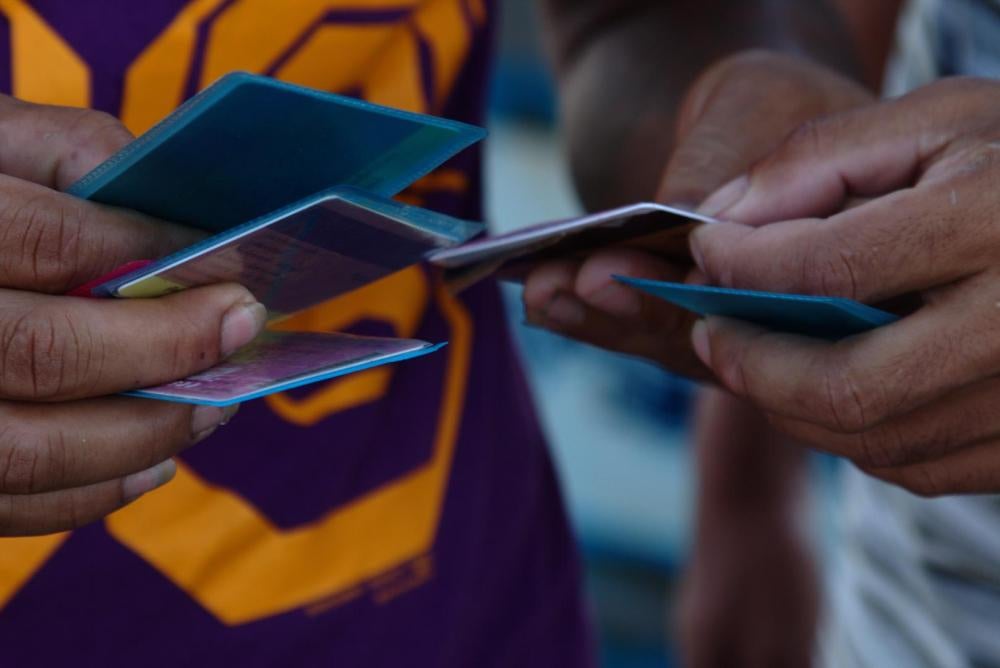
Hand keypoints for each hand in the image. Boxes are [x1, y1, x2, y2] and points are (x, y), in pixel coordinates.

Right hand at [0, 96, 265, 534]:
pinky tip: (154, 462)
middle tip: (238, 327)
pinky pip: (6, 505)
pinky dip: (91, 493)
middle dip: (165, 347)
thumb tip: (187, 222)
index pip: (48, 242)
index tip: (230, 265)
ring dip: (144, 431)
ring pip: (27, 449)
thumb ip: (71, 154)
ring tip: (213, 406)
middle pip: (42, 353)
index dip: (152, 253)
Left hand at [522, 51, 869, 376]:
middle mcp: (801, 310)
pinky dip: (590, 319)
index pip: (791, 297)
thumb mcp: (754, 103)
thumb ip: (727, 166)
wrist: (738, 119)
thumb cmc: (762, 99)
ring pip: (676, 345)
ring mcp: (743, 329)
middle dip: (645, 307)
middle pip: (729, 334)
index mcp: (849, 256)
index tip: (648, 272)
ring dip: (604, 319)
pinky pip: (645, 334)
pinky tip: (543, 303)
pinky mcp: (693, 328)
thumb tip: (686, 230)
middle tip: (583, 281)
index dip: (720, 292)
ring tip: (545, 288)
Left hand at [691, 77, 999, 495]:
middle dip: (752, 365)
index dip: (745, 266)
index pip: (831, 266)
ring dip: (791, 408)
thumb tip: (717, 220)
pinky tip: (829, 390)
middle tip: (710, 335)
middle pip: (847, 386)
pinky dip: (852, 436)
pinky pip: (919, 467)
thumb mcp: (932, 121)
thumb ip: (816, 159)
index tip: (706, 253)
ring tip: (755, 362)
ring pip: (876, 441)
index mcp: (994, 222)